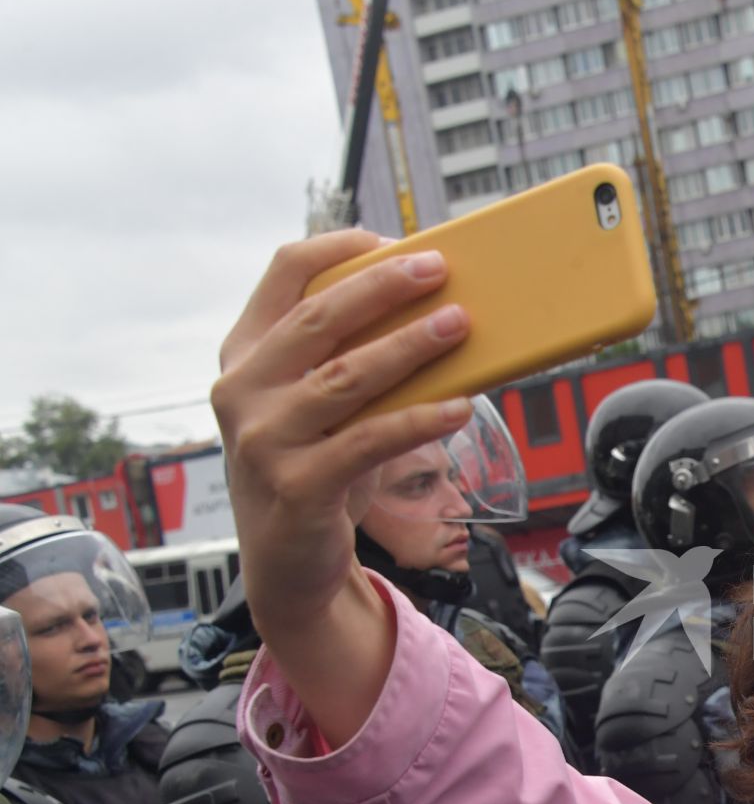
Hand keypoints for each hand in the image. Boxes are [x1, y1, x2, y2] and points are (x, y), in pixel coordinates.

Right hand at [211, 231, 472, 741]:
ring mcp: (263, 439)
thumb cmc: (317, 469)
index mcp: (245, 355)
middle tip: (439, 268)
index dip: (337, 250)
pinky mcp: (297, 485)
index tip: (390, 239)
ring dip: (410, 346)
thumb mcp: (322, 408)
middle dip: (384, 287)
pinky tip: (460, 407)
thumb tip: (441, 314)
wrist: (288, 565)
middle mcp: (242, 391)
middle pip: (319, 319)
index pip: (282, 277)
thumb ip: (354, 362)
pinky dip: (419, 420)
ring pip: (346, 377)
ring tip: (461, 325)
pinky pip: (369, 441)